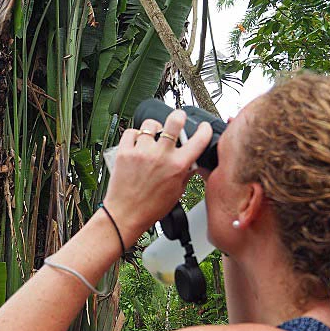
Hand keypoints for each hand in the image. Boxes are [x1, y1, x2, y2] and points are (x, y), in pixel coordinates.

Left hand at [103, 109, 212, 242]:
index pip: (198, 140)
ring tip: (153, 137)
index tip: (203, 127)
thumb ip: (186, 174)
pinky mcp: (124, 152)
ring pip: (151, 125)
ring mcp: (142, 152)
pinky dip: (136, 135)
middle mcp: (160, 156)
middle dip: (179, 115)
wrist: (125, 214)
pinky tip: (138, 142)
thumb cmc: (150, 207)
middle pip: (174, 121)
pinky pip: (132, 132)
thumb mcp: (177, 192)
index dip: (204, 130)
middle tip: (178, 118)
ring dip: (154, 129)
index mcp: (177, 166)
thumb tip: (193, 163)